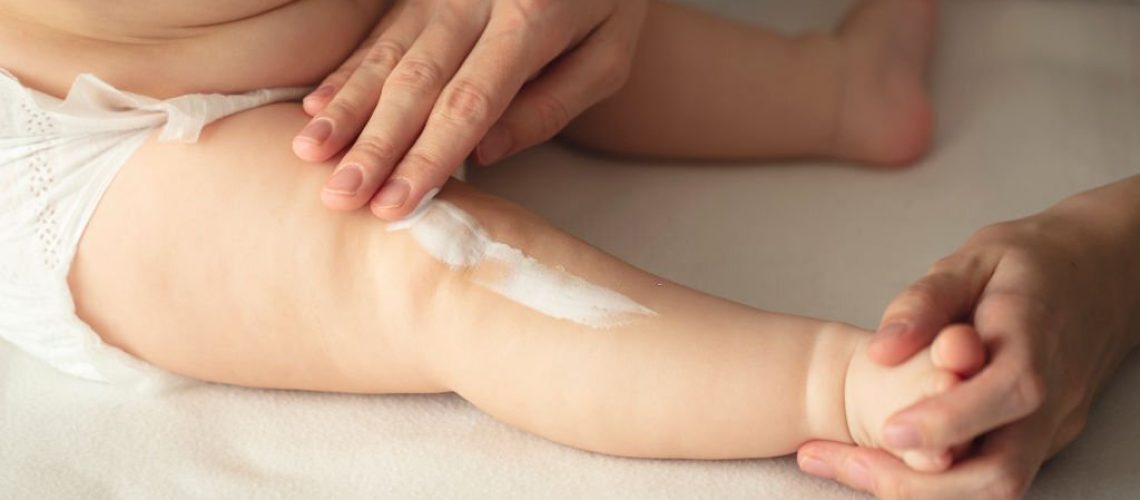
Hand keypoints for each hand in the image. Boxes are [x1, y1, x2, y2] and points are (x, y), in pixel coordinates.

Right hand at [292, 0, 647, 218]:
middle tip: (338, 196)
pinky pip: (377, 33)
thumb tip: (485, 154)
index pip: (469, 103)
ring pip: (385, 55)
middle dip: (373, 145)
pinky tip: (315, 107)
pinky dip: (345, 72)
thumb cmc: (605, 5)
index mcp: (529, 20)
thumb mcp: (608, 56)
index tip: (394, 204)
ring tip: (309, 153)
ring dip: (345, 107)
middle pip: (415, 83)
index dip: (428, 157)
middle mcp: (473, 1)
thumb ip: (552, 105)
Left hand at [797, 184, 1139, 497]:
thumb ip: (925, 301)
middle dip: (921, 483)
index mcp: (1037, 337)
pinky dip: (935, 481)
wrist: (1100, 276)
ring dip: (920, 490)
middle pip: (1003, 469)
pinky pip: (989, 474)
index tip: (889, 429)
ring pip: (996, 485)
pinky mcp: (1039, 442)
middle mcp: (1054, 396)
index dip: (950, 419)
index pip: (1011, 391)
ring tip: (847, 464)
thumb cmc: (1028, 263)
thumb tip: (882, 351)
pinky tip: (881, 460)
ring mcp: (1052, 427)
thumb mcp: (973, 259)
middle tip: (846, 462)